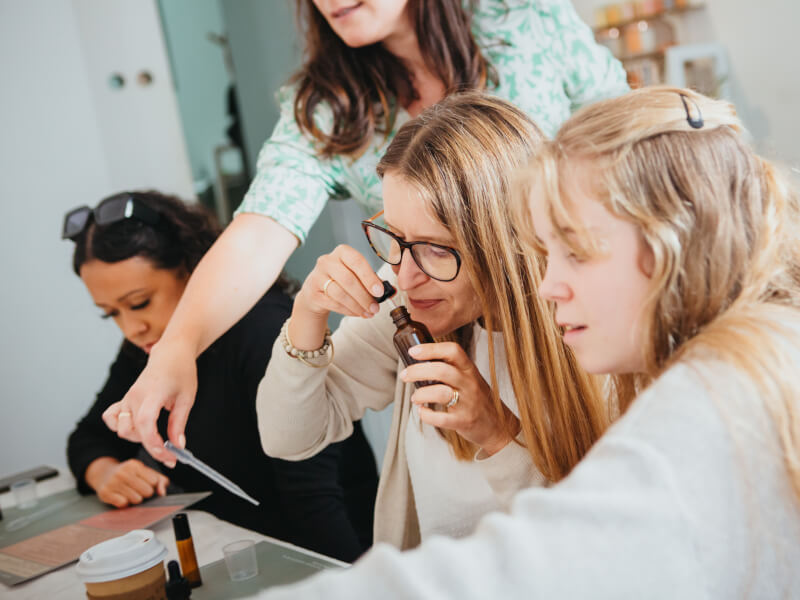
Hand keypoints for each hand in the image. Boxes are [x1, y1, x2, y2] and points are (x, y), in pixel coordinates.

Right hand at [84, 457, 168, 507]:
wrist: (104, 474)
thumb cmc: (130, 475)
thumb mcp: (145, 472)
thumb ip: (160, 481)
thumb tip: (162, 493)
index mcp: (135, 464)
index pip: (154, 482)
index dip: (151, 485)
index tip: (145, 482)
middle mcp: (123, 472)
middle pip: (147, 492)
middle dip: (145, 493)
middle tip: (137, 488)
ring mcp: (112, 482)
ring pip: (136, 500)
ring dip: (135, 499)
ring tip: (128, 492)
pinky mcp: (105, 493)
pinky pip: (123, 504)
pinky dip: (124, 503)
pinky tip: (120, 495)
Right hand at [102, 339, 196, 465]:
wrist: (171, 353)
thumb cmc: (181, 372)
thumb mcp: (187, 398)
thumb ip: (179, 423)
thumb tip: (178, 446)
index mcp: (153, 392)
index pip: (145, 423)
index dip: (154, 444)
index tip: (170, 456)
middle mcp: (135, 396)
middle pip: (132, 431)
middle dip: (151, 447)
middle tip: (171, 452)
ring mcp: (127, 397)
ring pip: (121, 428)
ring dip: (137, 438)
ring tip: (157, 435)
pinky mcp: (124, 399)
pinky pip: (111, 417)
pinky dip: (120, 427)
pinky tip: (137, 427)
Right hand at [296, 244, 384, 319]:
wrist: (316, 290)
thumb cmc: (342, 280)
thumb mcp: (357, 275)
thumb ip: (374, 281)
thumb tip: (393, 291)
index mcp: (342, 252)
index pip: (357, 261)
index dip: (369, 277)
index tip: (380, 292)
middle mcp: (327, 261)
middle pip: (348, 279)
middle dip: (364, 296)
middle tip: (375, 308)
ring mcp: (317, 277)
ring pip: (340, 294)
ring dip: (357, 306)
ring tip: (368, 312)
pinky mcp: (313, 293)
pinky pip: (333, 304)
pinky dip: (348, 310)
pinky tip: (358, 313)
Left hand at [401, 342, 519, 455]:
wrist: (498, 425)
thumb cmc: (477, 399)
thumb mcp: (468, 379)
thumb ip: (450, 369)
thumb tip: (419, 362)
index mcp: (469, 370)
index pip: (453, 351)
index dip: (431, 349)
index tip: (413, 351)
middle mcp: (470, 383)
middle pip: (441, 370)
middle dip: (418, 371)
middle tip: (405, 375)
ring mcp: (468, 403)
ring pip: (440, 393)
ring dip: (421, 394)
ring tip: (415, 397)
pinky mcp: (464, 421)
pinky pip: (441, 418)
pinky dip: (426, 415)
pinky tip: (422, 411)